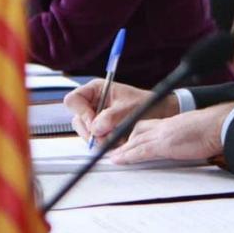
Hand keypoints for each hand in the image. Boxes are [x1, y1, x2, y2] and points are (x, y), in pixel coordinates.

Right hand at [63, 80, 178, 144]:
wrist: (160, 114)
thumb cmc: (145, 105)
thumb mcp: (128, 109)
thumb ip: (110, 117)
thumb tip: (95, 128)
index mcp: (95, 89)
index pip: (73, 100)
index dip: (81, 112)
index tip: (94, 123)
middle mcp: (93, 102)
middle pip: (77, 119)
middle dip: (91, 131)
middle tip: (106, 137)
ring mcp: (96, 116)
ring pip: (85, 131)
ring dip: (99, 139)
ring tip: (117, 137)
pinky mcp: (101, 129)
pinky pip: (94, 139)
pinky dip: (105, 142)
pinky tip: (118, 139)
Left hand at [109, 102, 233, 163]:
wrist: (218, 125)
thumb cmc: (211, 129)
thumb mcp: (193, 130)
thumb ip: (183, 135)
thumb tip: (185, 143)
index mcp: (169, 122)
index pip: (146, 126)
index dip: (134, 134)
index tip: (127, 140)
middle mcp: (162, 126)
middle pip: (136, 132)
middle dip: (123, 141)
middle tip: (112, 150)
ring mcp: (161, 135)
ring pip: (134, 141)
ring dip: (121, 150)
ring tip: (110, 158)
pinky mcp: (163, 145)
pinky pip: (140, 151)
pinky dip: (127, 156)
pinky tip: (118, 160)